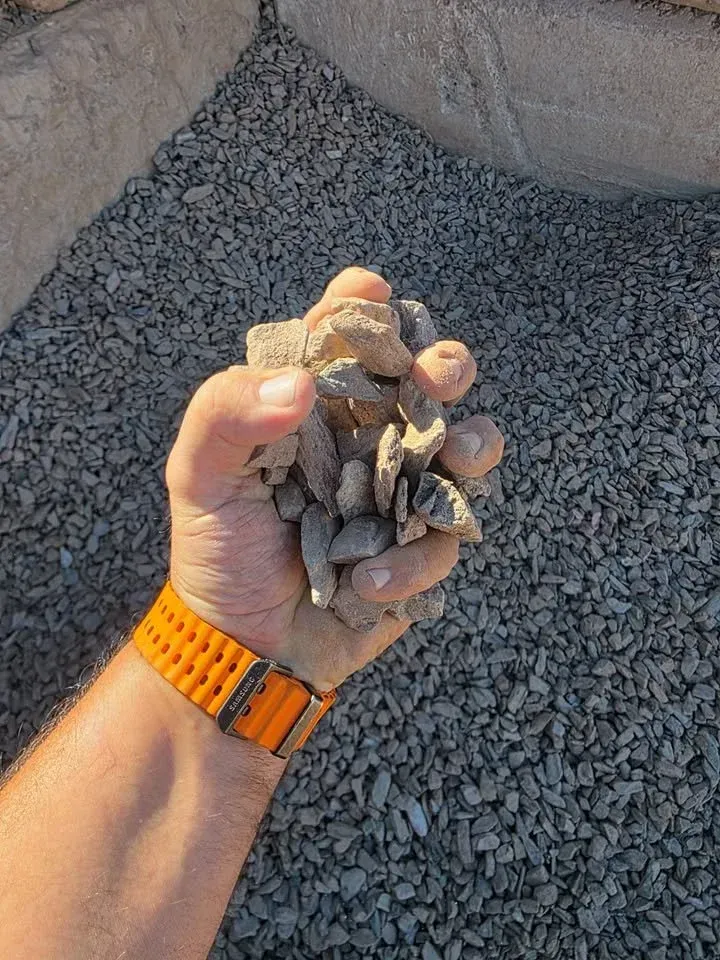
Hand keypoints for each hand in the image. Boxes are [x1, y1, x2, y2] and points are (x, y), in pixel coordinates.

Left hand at [166, 268, 502, 690]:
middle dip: (446, 364)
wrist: (244, 646)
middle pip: (427, 381)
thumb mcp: (199, 477)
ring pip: (466, 448)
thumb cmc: (218, 551)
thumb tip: (300, 385)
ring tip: (457, 454)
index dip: (361, 308)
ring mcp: (401, 491)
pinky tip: (366, 583)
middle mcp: (367, 439)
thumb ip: (226, 414)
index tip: (371, 293)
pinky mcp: (422, 547)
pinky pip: (447, 538)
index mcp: (314, 409)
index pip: (345, 341)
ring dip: (474, 443)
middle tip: (441, 373)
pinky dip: (415, 559)